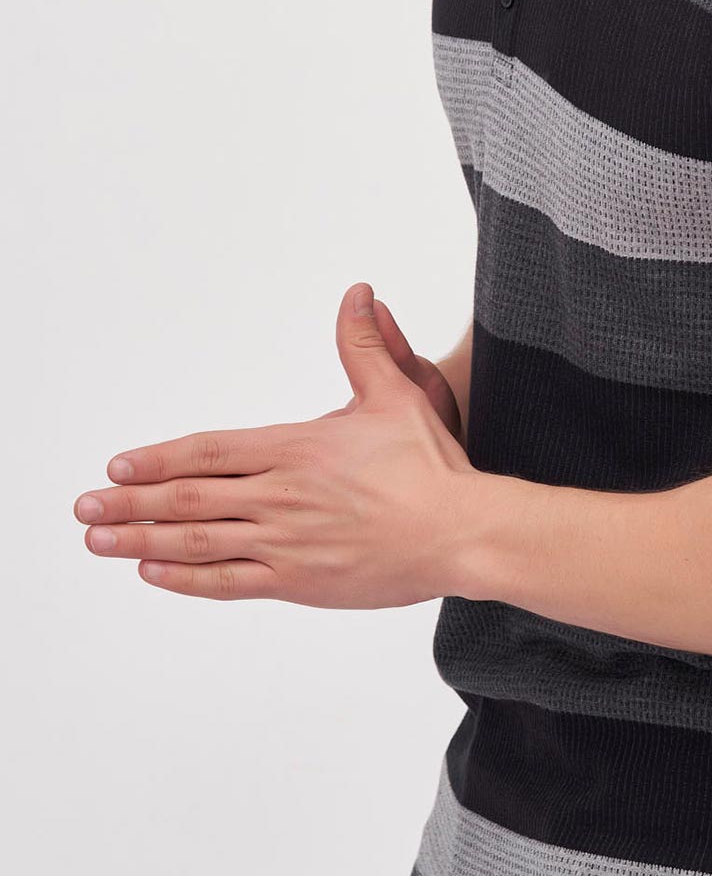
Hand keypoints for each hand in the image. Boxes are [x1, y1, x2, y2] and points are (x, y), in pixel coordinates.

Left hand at [72, 283, 481, 607]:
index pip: (210, 453)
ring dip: (141, 540)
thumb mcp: (398, 391)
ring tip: (99, 538)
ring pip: (199, 542)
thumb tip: (358, 294)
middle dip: (130, 501)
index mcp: (297, 448)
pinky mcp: (301, 580)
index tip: (119, 464)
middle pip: (190, 499)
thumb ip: (365, 345)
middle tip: (84, 505)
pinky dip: (186, 577)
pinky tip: (153, 571)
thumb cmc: (432, 463)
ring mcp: (287, 542)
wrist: (462, 530)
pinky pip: (230, 581)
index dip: (159, 459)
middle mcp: (283, 495)